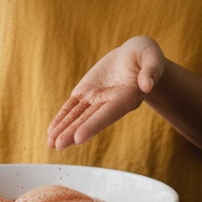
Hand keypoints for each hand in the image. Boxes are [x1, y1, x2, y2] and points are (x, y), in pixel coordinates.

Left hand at [47, 36, 166, 149]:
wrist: (134, 55)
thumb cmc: (146, 55)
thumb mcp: (152, 56)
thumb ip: (152, 70)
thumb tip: (147, 84)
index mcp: (127, 97)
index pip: (108, 114)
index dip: (93, 125)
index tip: (79, 138)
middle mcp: (110, 103)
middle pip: (89, 119)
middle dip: (73, 132)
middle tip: (58, 146)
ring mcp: (96, 99)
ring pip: (77, 116)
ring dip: (64, 129)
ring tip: (50, 144)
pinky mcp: (86, 93)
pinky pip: (71, 107)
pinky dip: (61, 118)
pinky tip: (52, 131)